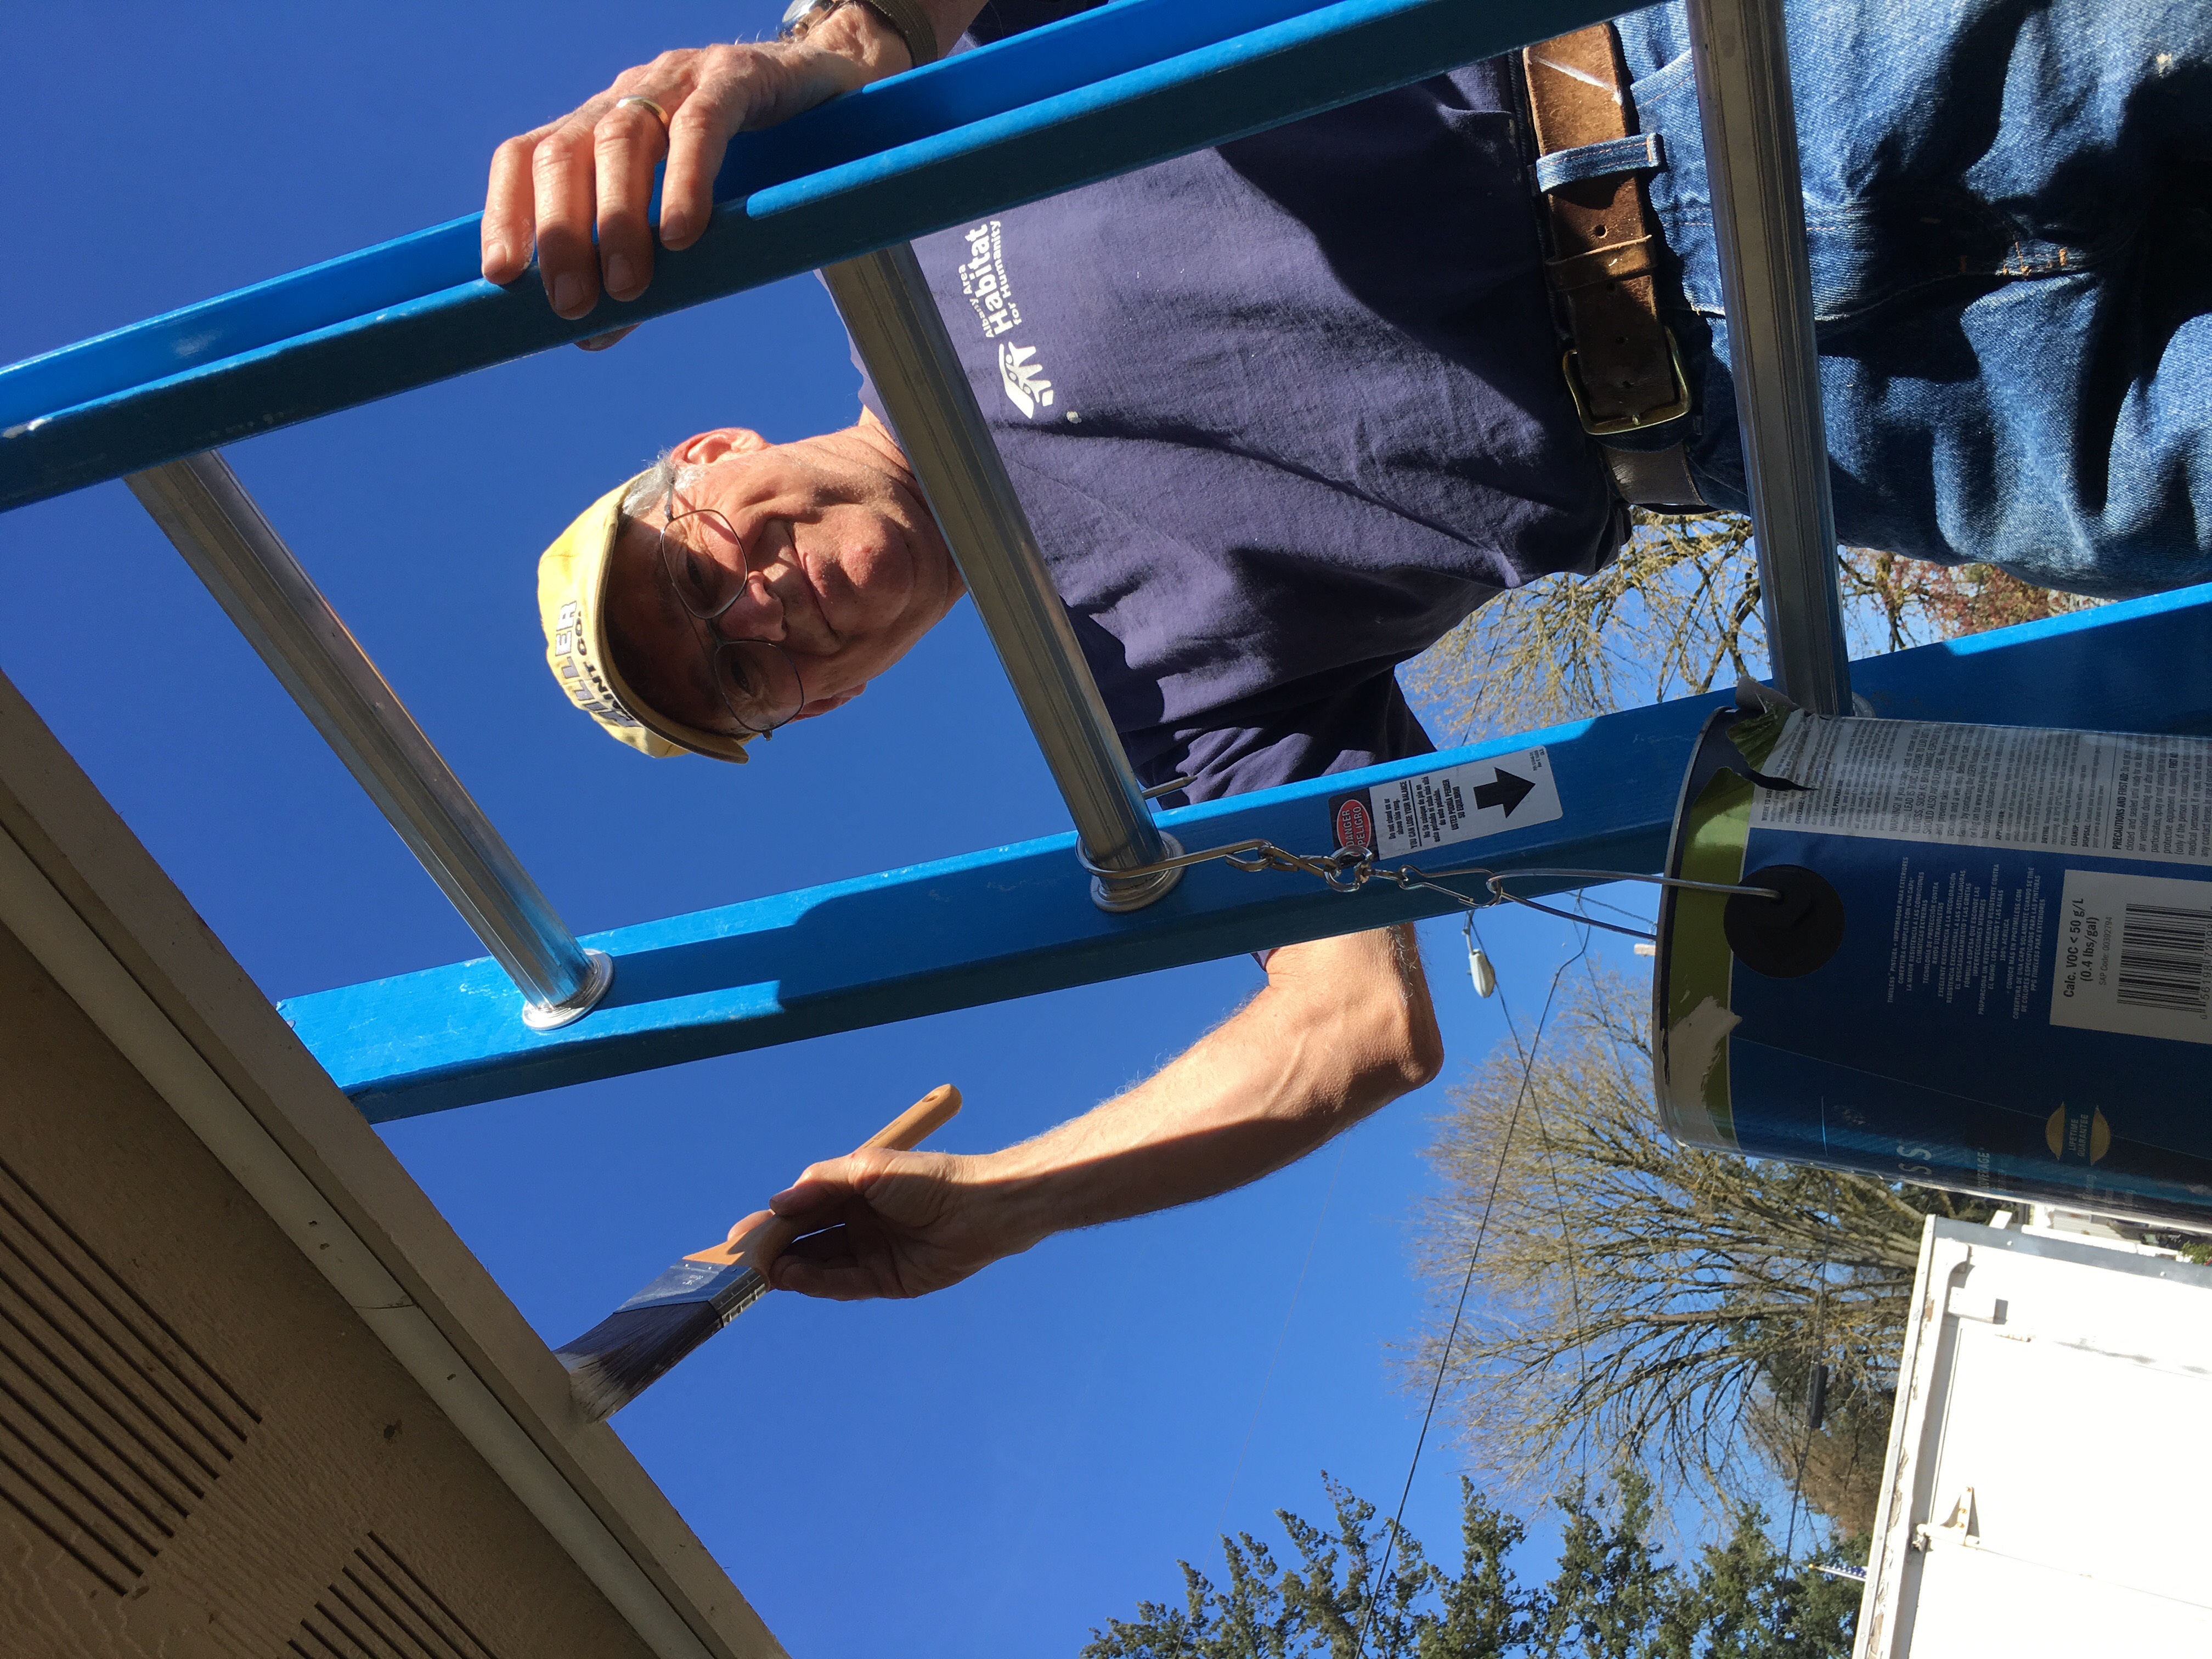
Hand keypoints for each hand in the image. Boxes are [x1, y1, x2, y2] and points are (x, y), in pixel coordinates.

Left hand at [482, 7, 913, 323]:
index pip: (529, 155)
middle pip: (566, 152)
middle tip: (571, 304)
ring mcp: (681, 80)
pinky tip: (682, 234)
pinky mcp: (739, 78)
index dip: (507, 212)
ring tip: (627, 286)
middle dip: (560, 232)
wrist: (833, 92)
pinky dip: (684, 180)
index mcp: (601, 124)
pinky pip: (702, 124)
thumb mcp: (684, 213)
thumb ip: (641, 265)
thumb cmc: (753, 165)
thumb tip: (591, 335)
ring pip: (624, 138)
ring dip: (617, 219)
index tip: (502, 277)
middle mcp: (628, 94)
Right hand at [762, 1148, 1039, 1300]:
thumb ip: (822, 1183)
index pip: (804, 1209)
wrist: (980, 1208)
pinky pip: (844, 1284)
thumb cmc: (928, 1179)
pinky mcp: (887, 1281)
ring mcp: (872, 1254)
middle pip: (808, 1241)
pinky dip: (817, 1283)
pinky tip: (793, 1278)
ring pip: (822, 1265)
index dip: (773, 1221)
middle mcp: (860, 1224)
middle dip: (776, 1250)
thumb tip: (778, 1202)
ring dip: (792, 1269)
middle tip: (742, 1260)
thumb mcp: (870, 1168)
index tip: (740, 1233)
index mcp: (854, 1193)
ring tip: (764, 1271)